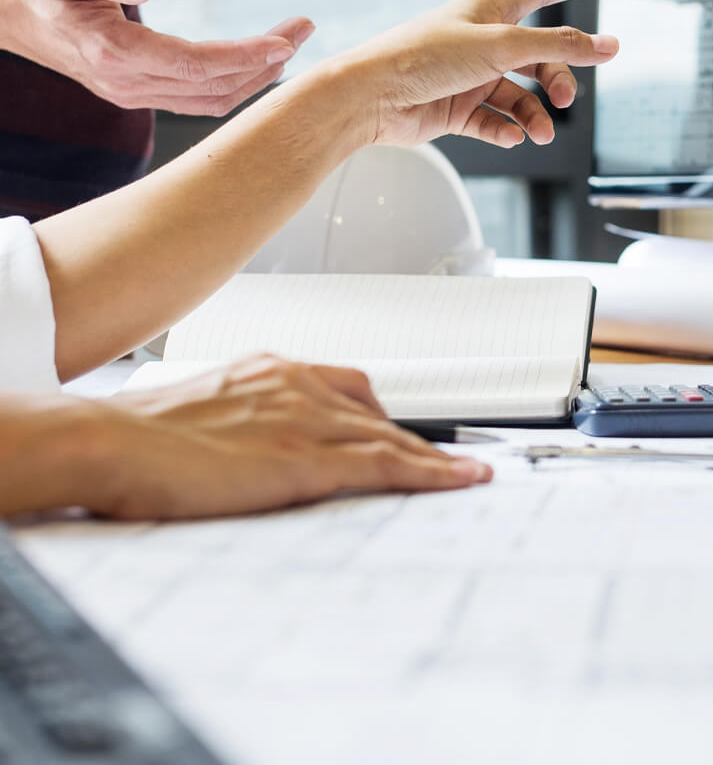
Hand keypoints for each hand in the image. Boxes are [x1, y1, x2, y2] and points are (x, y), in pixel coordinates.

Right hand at [2, 0, 314, 114]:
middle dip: (265, 61)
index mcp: (117, 55)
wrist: (13, 12)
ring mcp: (136, 95)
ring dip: (257, 76)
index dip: (244, 56)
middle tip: (305, 27)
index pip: (197, 65)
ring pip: (211, 99)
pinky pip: (199, 99)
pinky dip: (235, 84)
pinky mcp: (142, 93)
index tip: (285, 40)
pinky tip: (259, 63)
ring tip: (291, 42)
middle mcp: (130, 85)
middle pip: (214, 86)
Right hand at [87, 354, 491, 519]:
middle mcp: (295, 385)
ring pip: (390, 437)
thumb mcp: (198, 413)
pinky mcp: (304, 459)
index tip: (395, 430)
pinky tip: (455, 481)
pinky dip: (429, 472)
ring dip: (433, 457)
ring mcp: (303, 419)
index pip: (344, 387)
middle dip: (410, 437)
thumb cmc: (136, 434)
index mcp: (269, 371)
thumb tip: (239, 444)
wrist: (108, 440)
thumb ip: (234, 420)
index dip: (377, 415)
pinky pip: (384, 465)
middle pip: (374, 411)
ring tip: (465, 474)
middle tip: (438, 459)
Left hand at [343, 0, 615, 147]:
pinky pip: (492, 122)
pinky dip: (505, 130)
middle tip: (564, 98)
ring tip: (539, 132)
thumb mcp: (500, 45)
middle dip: (556, 78)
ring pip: (517, 97)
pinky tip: (512, 137)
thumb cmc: (423, 55)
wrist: (371, 97)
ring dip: (533, 115)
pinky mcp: (455, 109)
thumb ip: (556, 46)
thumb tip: (605, 45)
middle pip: (537, 57)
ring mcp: (468, 77)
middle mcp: (481, 41)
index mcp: (488, 10)